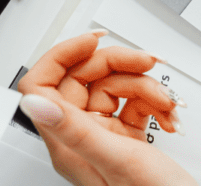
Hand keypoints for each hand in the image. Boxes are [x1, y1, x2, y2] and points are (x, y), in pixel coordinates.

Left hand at [17, 31, 195, 185]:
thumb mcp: (115, 158)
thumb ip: (74, 128)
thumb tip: (33, 102)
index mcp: (67, 142)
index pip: (42, 86)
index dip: (64, 56)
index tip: (92, 42)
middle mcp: (81, 138)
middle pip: (86, 79)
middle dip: (121, 66)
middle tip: (146, 63)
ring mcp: (104, 138)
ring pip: (115, 88)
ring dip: (147, 88)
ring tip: (165, 102)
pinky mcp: (126, 139)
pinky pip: (134, 104)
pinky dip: (155, 103)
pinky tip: (167, 116)